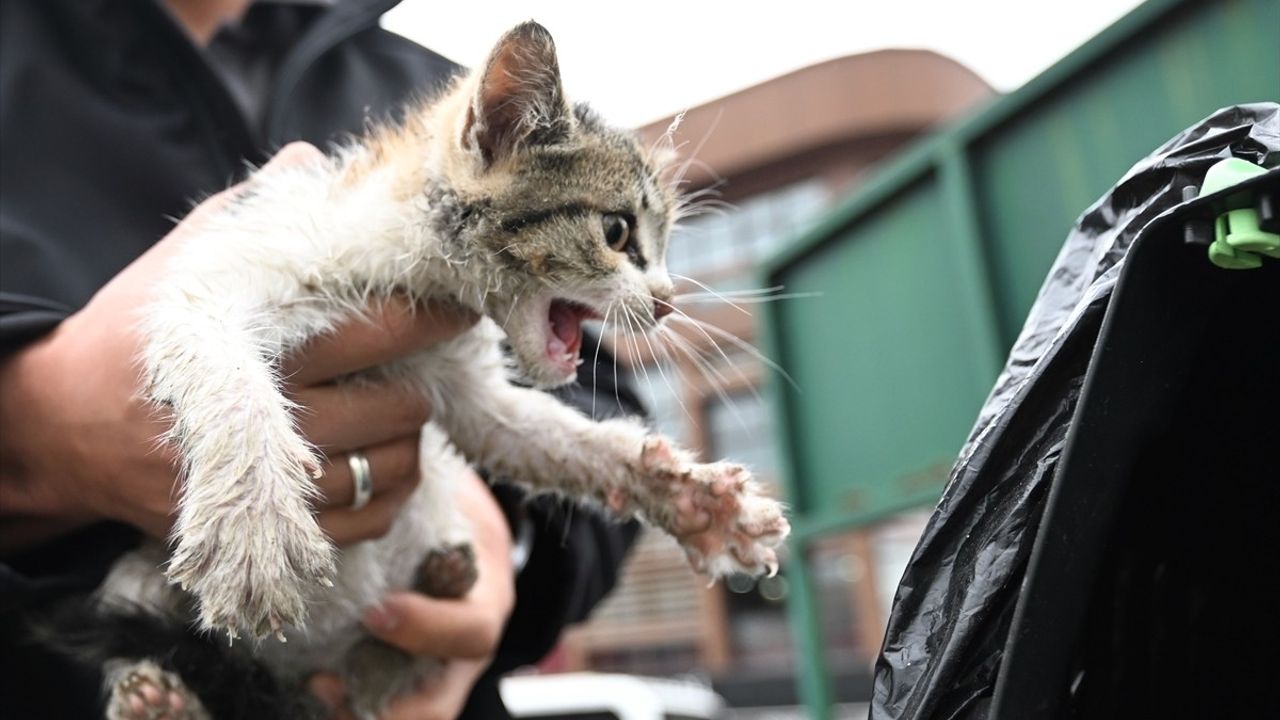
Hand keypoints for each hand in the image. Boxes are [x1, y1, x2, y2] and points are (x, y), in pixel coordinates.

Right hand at [0, 142, 475, 551]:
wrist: (63, 426)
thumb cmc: (135, 332)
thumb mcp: (184, 263)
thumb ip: (252, 211)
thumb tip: (314, 160)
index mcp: (251, 347)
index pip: (371, 331)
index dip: (431, 317)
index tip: (464, 303)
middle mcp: (261, 423)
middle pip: (392, 407)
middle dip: (419, 381)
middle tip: (419, 363)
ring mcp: (262, 489)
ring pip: (387, 469)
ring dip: (407, 440)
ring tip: (394, 410)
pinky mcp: (262, 534)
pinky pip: (367, 523)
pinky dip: (389, 495)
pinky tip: (379, 462)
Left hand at [310, 471, 515, 719]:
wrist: (464, 531)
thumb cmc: (454, 507)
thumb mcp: (455, 498)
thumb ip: (424, 500)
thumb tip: (375, 464)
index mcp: (485, 601)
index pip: (471, 633)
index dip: (426, 629)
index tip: (376, 611)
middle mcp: (462, 652)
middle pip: (436, 705)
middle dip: (382, 705)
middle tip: (325, 682)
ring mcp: (434, 672)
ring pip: (407, 714)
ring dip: (355, 709)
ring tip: (315, 686)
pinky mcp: (402, 679)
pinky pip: (377, 705)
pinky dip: (344, 703)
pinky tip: (313, 681)